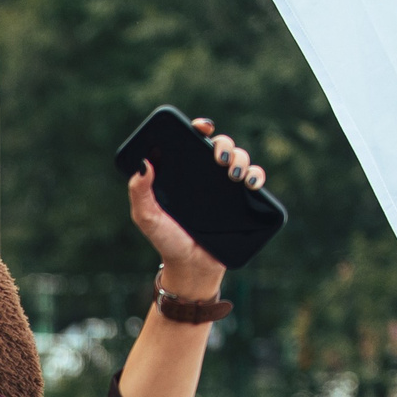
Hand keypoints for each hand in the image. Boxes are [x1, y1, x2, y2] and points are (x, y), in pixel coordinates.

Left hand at [128, 116, 263, 296]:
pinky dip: (257, 175)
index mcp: (183, 173)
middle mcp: (206, 176)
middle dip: (224, 144)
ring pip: (240, 159)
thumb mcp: (148, 218)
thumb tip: (142, 163)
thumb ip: (139, 193)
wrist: (191, 269)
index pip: (193, 142)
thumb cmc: (167, 242)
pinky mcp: (243, 203)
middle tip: (219, 158)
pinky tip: (251, 183)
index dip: (199, 128)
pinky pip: (255, 180)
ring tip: (234, 175)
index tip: (202, 127)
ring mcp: (225, 188)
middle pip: (220, 146)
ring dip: (241, 159)